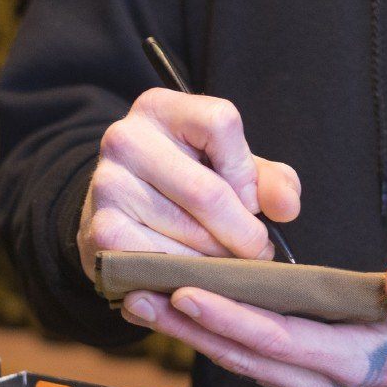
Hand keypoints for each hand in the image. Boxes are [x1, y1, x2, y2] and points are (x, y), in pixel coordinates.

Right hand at [76, 88, 300, 279]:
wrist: (118, 212)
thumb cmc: (182, 184)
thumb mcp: (228, 168)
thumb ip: (268, 181)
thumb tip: (286, 208)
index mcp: (160, 108)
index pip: (221, 123)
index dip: (246, 172)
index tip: (249, 201)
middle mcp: (125, 138)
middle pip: (208, 191)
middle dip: (244, 234)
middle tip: (255, 252)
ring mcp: (107, 185)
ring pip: (190, 235)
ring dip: (219, 261)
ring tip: (224, 263)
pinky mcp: (101, 231)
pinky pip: (163, 263)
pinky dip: (188, 278)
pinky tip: (194, 275)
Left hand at [121, 259, 386, 386]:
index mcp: (353, 362)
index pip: (279, 339)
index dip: (231, 318)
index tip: (186, 293)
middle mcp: (320, 384)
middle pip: (243, 353)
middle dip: (188, 327)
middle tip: (137, 296)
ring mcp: (304, 386)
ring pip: (236, 359)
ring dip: (187, 334)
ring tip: (141, 302)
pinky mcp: (295, 378)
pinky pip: (244, 357)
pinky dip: (209, 336)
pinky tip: (177, 312)